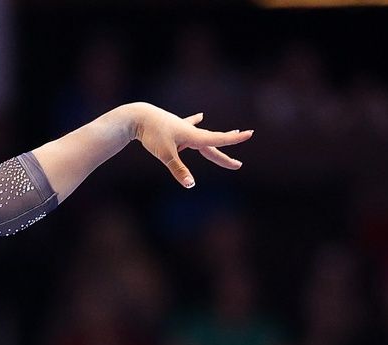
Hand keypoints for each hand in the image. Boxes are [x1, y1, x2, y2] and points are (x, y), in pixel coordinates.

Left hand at [132, 104, 252, 187]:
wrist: (137, 116)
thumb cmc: (151, 135)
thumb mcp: (165, 155)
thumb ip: (179, 170)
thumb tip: (191, 185)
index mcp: (193, 137)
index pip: (218, 140)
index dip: (234, 140)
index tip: (250, 134)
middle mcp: (191, 132)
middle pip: (212, 145)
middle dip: (224, 155)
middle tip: (238, 164)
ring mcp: (183, 127)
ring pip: (203, 135)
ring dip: (216, 138)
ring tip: (233, 132)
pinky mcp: (174, 126)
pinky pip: (188, 125)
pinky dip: (194, 122)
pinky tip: (200, 116)